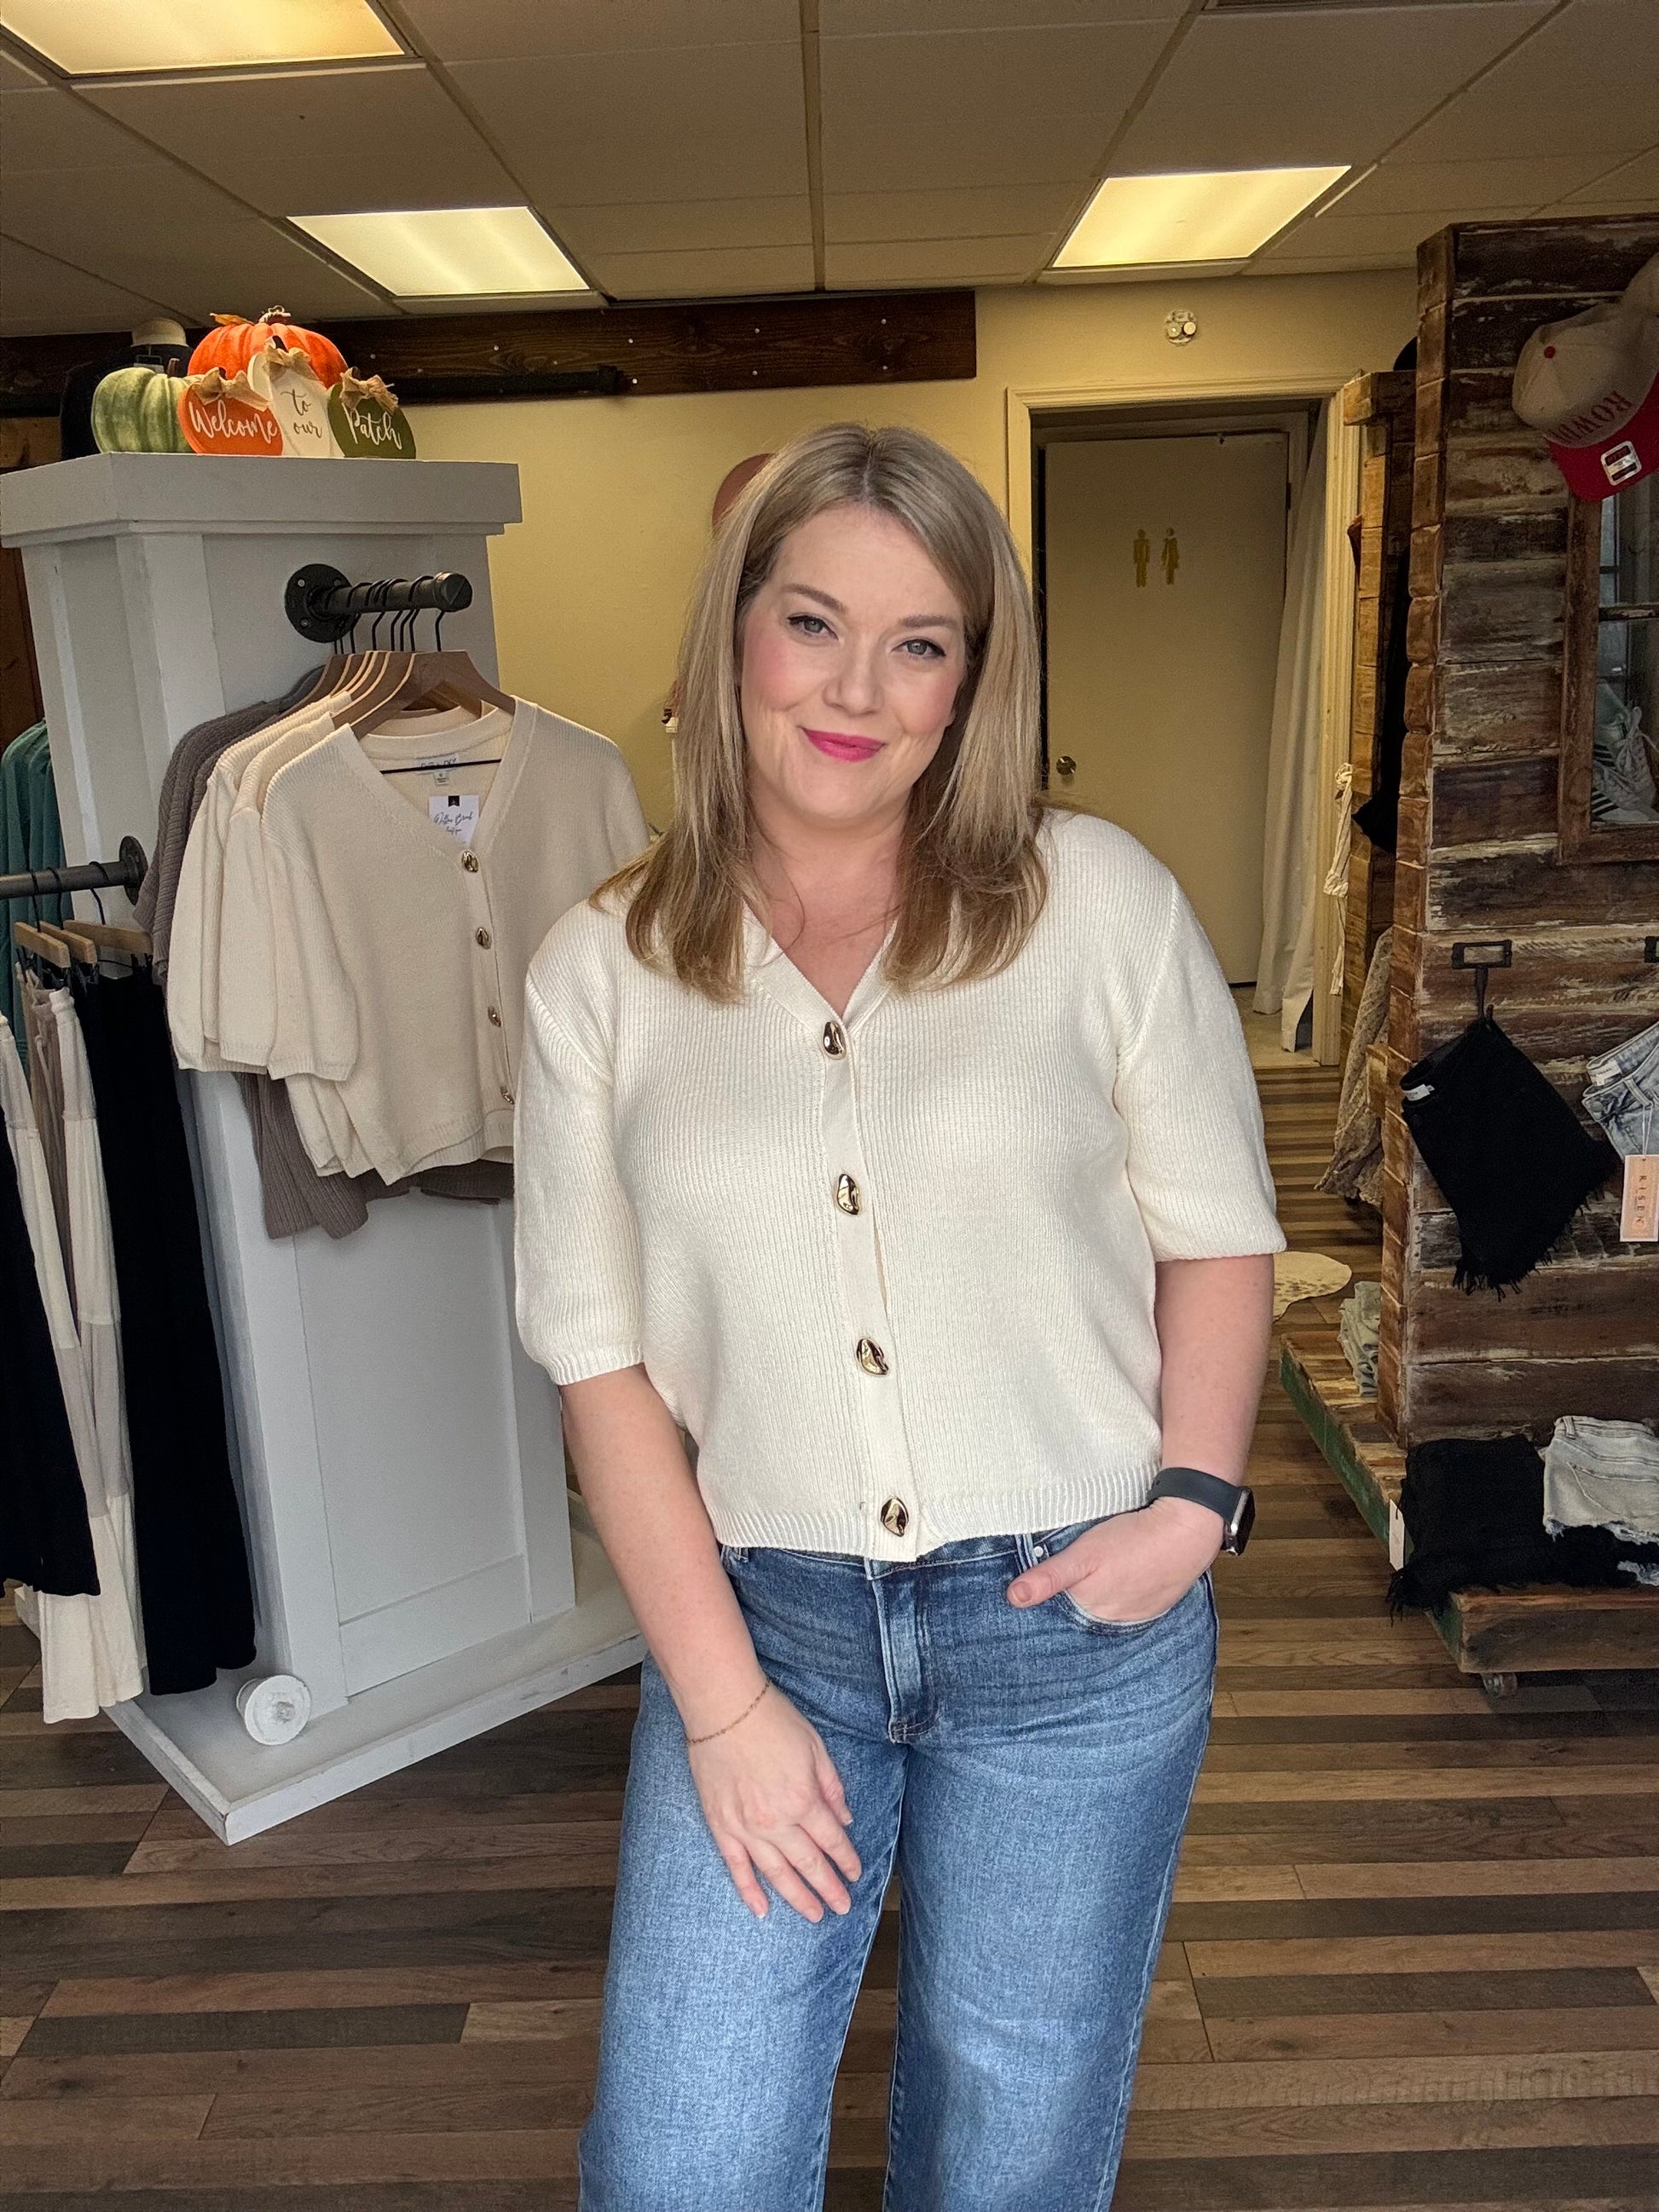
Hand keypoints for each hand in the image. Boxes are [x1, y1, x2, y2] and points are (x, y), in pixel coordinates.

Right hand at [686, 1682, 862, 1923]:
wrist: (724, 1708)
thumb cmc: (773, 1720)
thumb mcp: (815, 1748)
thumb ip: (832, 1787)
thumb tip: (845, 1819)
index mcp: (804, 1799)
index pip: (832, 1840)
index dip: (846, 1859)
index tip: (856, 1874)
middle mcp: (778, 1821)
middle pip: (809, 1864)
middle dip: (829, 1888)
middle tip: (842, 1908)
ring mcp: (747, 1828)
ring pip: (777, 1874)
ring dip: (798, 1898)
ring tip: (814, 1916)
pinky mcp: (721, 1827)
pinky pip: (737, 1868)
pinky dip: (749, 1892)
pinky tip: (762, 1911)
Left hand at [1006, 1498, 1221, 1623]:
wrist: (1187, 1532)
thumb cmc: (1133, 1540)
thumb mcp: (1084, 1553)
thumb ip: (1050, 1577)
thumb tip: (1014, 1599)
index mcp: (1091, 1610)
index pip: (1060, 1612)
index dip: (1049, 1597)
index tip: (1037, 1588)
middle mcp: (1113, 1620)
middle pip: (1082, 1611)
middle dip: (1073, 1598)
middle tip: (1075, 1573)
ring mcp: (1136, 1614)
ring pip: (1106, 1609)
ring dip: (1100, 1597)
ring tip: (1100, 1573)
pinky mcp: (1154, 1604)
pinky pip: (1129, 1605)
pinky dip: (1122, 1594)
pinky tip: (1121, 1577)